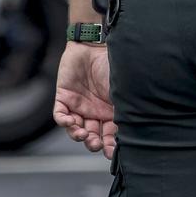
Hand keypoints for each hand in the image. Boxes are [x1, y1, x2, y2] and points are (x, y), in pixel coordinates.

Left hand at [53, 43, 115, 157]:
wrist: (94, 44)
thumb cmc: (112, 65)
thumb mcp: (122, 89)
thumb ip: (125, 108)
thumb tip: (134, 129)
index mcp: (112, 113)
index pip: (111, 136)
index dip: (111, 146)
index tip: (112, 152)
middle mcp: (95, 113)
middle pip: (93, 136)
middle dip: (94, 143)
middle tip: (96, 144)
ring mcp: (79, 107)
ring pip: (76, 129)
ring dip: (78, 135)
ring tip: (82, 134)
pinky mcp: (64, 98)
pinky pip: (61, 115)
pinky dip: (64, 121)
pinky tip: (70, 122)